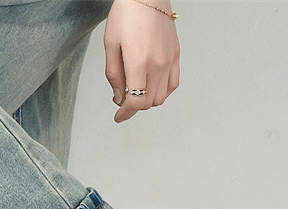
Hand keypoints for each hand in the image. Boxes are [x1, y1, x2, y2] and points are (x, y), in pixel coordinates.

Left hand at [103, 0, 179, 122]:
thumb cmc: (126, 13)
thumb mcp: (111, 44)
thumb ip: (113, 75)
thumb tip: (118, 97)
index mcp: (139, 62)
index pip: (135, 102)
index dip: (125, 114)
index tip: (118, 116)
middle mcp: (157, 64)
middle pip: (148, 103)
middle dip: (133, 107)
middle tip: (122, 101)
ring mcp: (169, 60)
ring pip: (161, 97)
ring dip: (147, 101)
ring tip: (136, 92)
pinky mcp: (176, 54)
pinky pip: (173, 84)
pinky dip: (163, 91)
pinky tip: (152, 87)